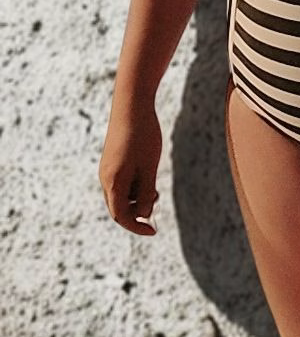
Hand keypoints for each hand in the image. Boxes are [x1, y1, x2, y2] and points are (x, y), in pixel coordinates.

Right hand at [99, 103, 161, 235]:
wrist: (131, 105)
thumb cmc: (143, 136)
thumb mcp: (149, 166)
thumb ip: (145, 192)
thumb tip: (142, 215)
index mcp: (113, 183)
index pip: (121, 216)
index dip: (137, 227)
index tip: (153, 231)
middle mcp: (106, 178)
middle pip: (119, 207)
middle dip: (137, 211)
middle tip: (156, 199)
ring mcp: (107, 168)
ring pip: (120, 194)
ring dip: (136, 197)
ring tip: (154, 187)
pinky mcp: (112, 159)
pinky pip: (120, 181)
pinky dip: (134, 185)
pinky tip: (147, 174)